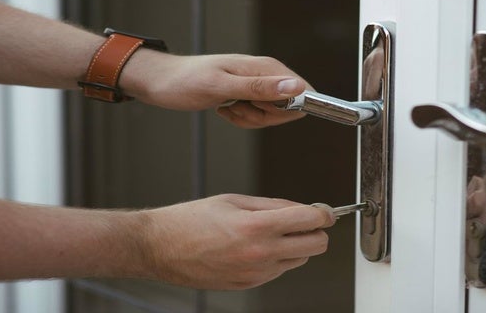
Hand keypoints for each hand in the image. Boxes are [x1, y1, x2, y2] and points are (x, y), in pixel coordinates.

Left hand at [121, 52, 311, 127]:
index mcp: (267, 67)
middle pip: (289, 108)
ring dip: (249, 118)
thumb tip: (296, 87)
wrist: (164, 82)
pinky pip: (258, 118)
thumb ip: (260, 88)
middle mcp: (267, 74)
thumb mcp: (222, 87)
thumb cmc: (187, 82)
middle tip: (237, 105)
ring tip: (227, 106)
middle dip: (264, 116)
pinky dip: (242, 119)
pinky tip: (224, 109)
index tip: (258, 106)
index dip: (286, 108)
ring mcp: (258, 86)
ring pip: (273, 116)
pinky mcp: (249, 96)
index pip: (303, 92)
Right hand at [136, 194, 334, 289]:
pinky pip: (278, 271)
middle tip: (304, 221)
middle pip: (316, 246)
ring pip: (299, 260)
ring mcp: (256, 273)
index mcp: (257, 226)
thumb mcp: (235, 200)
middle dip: (316, 231)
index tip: (324, 212)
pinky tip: (255, 246)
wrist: (160, 247)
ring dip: (295, 245)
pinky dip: (277, 258)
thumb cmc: (191, 220)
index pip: (311, 221)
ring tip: (271, 232)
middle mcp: (260, 253)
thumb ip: (274, 205)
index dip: (324, 213)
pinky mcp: (248, 285)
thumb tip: (304, 209)